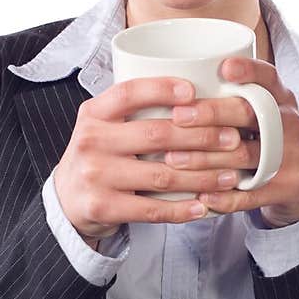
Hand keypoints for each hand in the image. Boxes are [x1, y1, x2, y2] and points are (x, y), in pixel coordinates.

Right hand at [54, 76, 217, 245]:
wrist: (66, 200)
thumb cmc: (99, 156)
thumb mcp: (103, 125)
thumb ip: (134, 111)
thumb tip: (197, 96)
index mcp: (94, 113)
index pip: (129, 92)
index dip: (163, 89)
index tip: (195, 91)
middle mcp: (91, 141)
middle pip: (156, 135)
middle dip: (202, 137)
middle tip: (233, 139)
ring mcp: (95, 176)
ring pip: (161, 175)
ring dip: (202, 177)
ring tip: (230, 176)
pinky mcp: (102, 207)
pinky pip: (151, 209)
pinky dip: (180, 210)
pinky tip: (203, 207)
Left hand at [164, 56, 298, 225]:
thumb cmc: (263, 136)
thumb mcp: (259, 110)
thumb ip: (228, 97)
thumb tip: (169, 85)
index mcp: (280, 97)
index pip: (268, 76)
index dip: (248, 70)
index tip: (223, 68)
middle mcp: (289, 121)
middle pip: (251, 114)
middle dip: (212, 114)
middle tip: (178, 117)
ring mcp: (292, 154)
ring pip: (246, 155)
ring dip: (206, 158)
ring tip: (174, 159)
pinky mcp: (289, 185)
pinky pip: (253, 193)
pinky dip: (224, 197)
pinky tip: (199, 196)